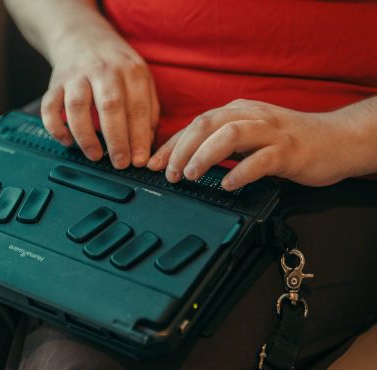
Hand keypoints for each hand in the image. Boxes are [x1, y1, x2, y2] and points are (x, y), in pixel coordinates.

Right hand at [41, 29, 159, 168]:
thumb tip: (148, 142)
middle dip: (117, 139)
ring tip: (95, 155)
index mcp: (130, 70)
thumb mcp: (140, 76)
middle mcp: (103, 70)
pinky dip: (56, 127)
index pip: (137, 107)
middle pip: (110, 106)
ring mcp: (76, 75)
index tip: (140, 160)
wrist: (82, 36)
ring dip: (86, 135)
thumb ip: (148, 107)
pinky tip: (67, 141)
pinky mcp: (55, 83)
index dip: (139, 137)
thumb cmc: (115, 64)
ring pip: (77, 106)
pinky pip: (49, 106)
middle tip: (120, 163)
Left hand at [147, 99, 360, 189]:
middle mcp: (250, 115)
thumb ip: (219, 144)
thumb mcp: (247, 137)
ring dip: (205, 155)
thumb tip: (182, 160)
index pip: (194, 124)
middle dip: (181, 149)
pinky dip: (241, 171)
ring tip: (191, 175)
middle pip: (206, 124)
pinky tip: (229, 184)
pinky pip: (261, 159)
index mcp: (236, 111)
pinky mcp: (289, 150)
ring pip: (230, 134)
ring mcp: (270, 131)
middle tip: (169, 174)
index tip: (152, 165)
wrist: (333, 140)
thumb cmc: (285, 141)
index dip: (170, 145)